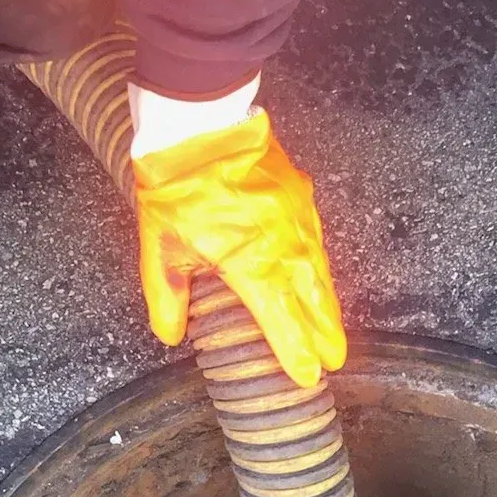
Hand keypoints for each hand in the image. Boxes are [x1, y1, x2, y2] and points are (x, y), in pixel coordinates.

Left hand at [132, 109, 346, 388]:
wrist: (199, 118)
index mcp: (252, 265)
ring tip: (333, 330)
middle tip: (335, 360)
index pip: (282, 323)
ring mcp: (298, 221)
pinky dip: (321, 269)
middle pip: (314, 303)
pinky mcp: (301, 198)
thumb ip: (167, 295)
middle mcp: (284, 248)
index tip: (308, 377)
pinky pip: (317, 243)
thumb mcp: (160, 243)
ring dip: (328, 306)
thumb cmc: (177, 181)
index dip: (296, 353)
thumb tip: (171, 335)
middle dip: (326, 335)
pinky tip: (320, 279)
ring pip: (321, 274)